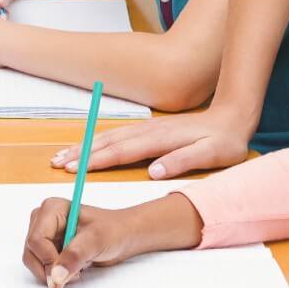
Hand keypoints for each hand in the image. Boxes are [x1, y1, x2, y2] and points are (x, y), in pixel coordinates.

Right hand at [22, 194, 202, 287]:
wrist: (122, 236)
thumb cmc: (113, 231)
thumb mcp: (95, 241)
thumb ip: (74, 256)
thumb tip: (55, 277)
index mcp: (51, 209)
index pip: (36, 239)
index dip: (48, 259)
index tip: (64, 273)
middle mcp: (43, 219)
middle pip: (31, 251)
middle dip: (49, 268)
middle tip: (73, 274)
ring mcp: (44, 234)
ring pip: (33, 261)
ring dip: (52, 272)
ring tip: (76, 271)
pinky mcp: (48, 247)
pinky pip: (40, 266)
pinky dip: (55, 273)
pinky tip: (73, 269)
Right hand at [51, 105, 252, 178]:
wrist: (233, 116)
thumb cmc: (225, 141)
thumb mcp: (212, 154)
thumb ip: (183, 161)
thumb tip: (154, 171)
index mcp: (160, 139)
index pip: (121, 152)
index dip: (95, 161)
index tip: (73, 168)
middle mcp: (148, 131)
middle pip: (106, 142)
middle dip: (80, 153)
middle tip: (55, 163)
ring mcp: (147, 128)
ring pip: (108, 136)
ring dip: (84, 146)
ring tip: (62, 155)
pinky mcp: (149, 129)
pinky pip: (116, 135)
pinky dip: (97, 142)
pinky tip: (88, 148)